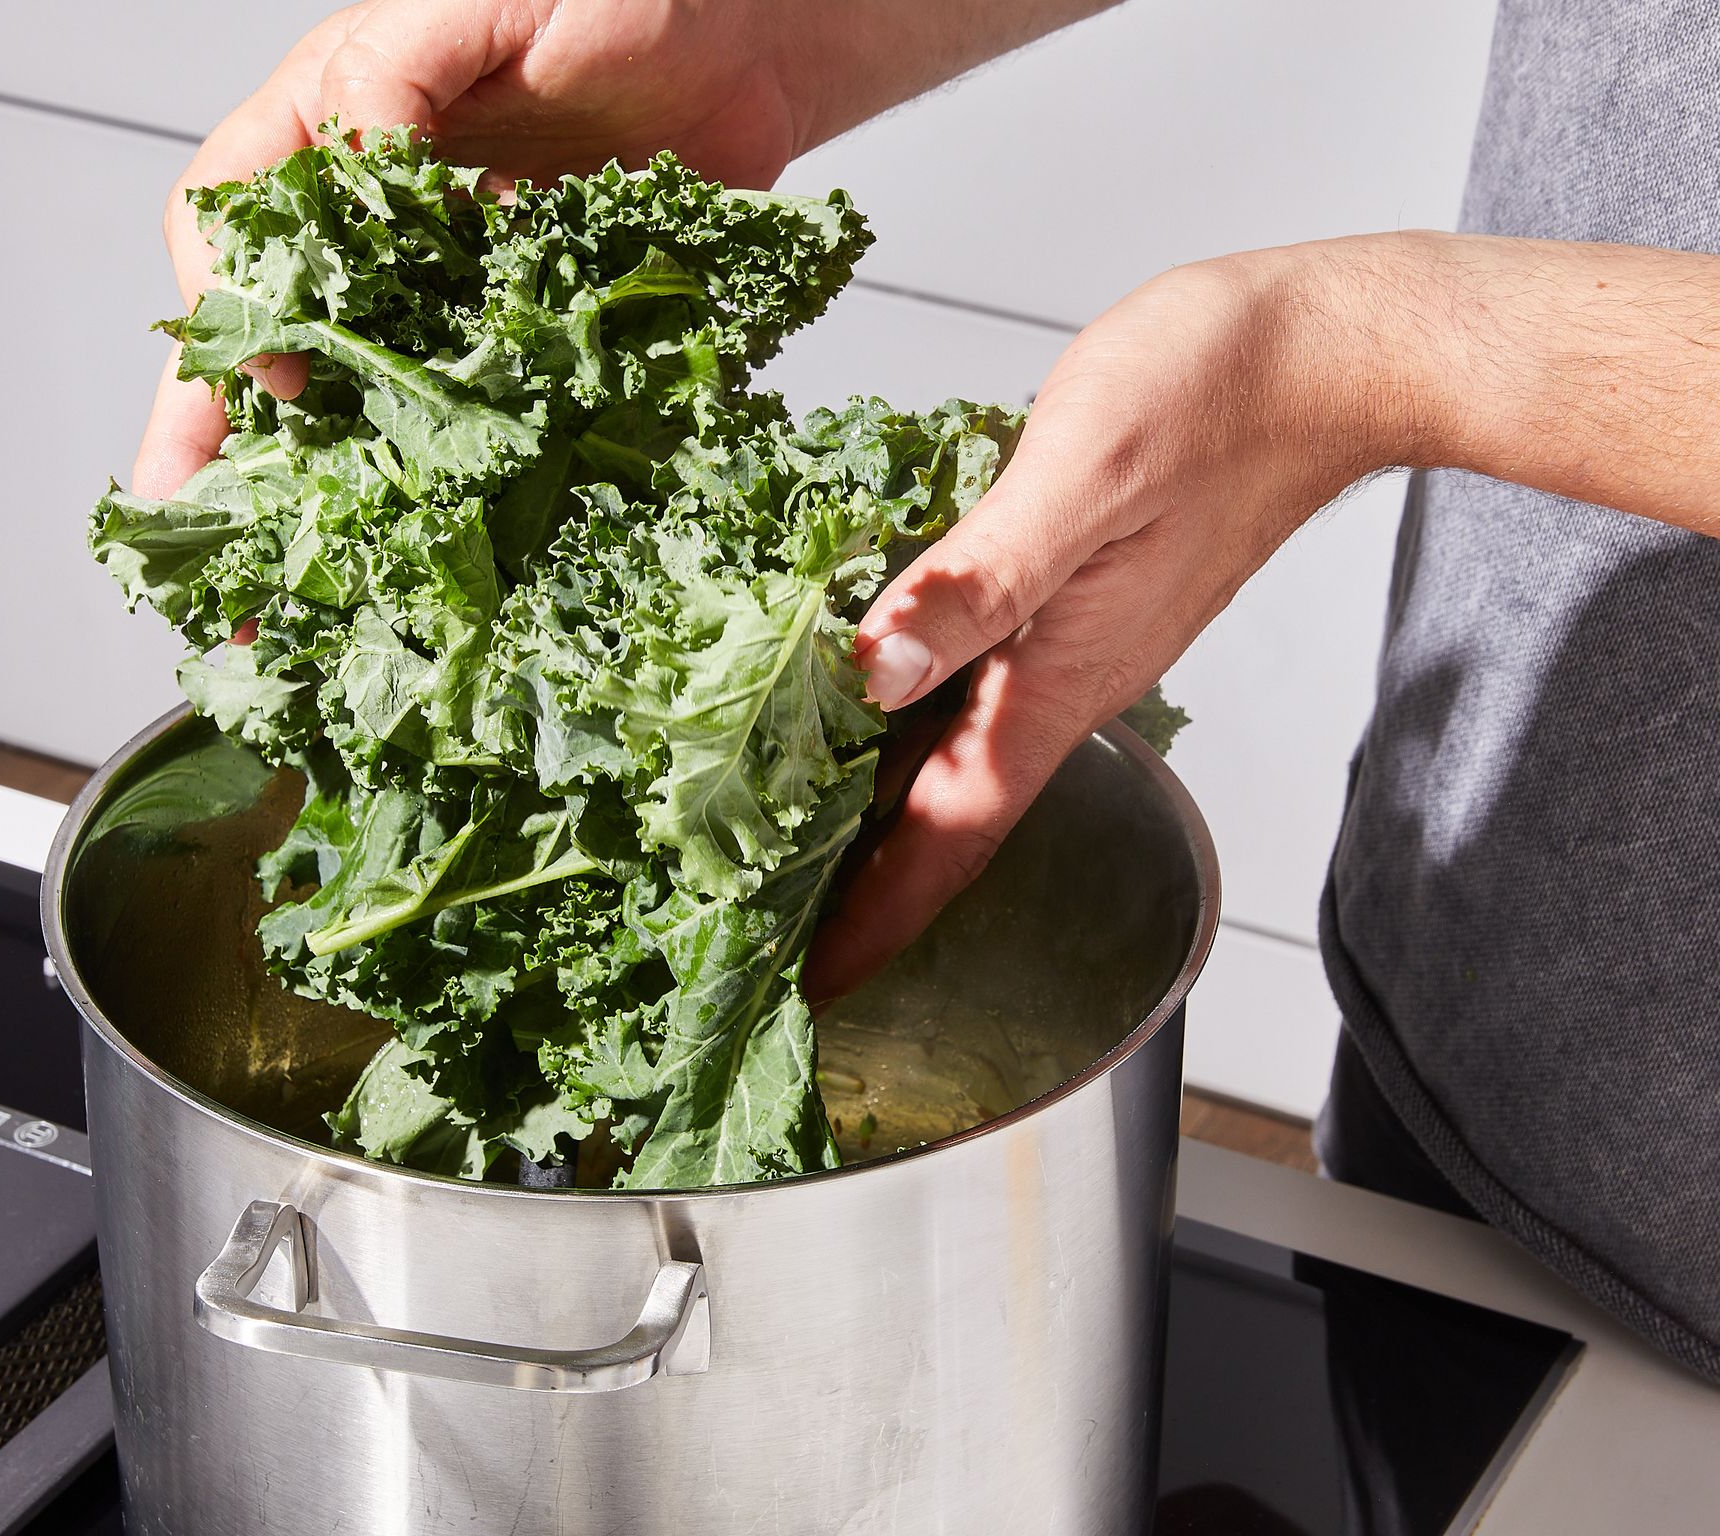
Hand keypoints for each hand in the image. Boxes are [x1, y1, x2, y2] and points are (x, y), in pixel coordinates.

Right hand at [131, 0, 816, 503]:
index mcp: (335, 126)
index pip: (231, 226)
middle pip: (269, 340)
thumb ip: (398, 77)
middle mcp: (377, 220)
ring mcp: (448, 286)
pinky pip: (467, 419)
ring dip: (321, 495)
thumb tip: (350, 181)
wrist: (754, 40)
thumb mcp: (487, 3)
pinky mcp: (523, 333)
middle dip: (225, 448)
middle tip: (198, 552)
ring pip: (356, 398)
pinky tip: (426, 559)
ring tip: (294, 598)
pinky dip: (442, 490)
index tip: (267, 384)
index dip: (230, 311)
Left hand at [804, 235, 1440, 1002]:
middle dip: (869, 888)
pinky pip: (983, 690)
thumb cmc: (1227, 397)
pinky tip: (872, 706)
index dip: (882, 914)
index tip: (822, 986)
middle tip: (778, 926)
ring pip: (963, 754)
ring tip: (801, 847)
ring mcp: (1079, 647)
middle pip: (950, 816)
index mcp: (1061, 679)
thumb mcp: (1078, 475)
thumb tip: (872, 666)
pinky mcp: (1083, 602)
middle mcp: (1069, 683)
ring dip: (888, 813)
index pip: (954, 833)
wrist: (1333, 357)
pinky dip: (918, 721)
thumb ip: (975, 581)